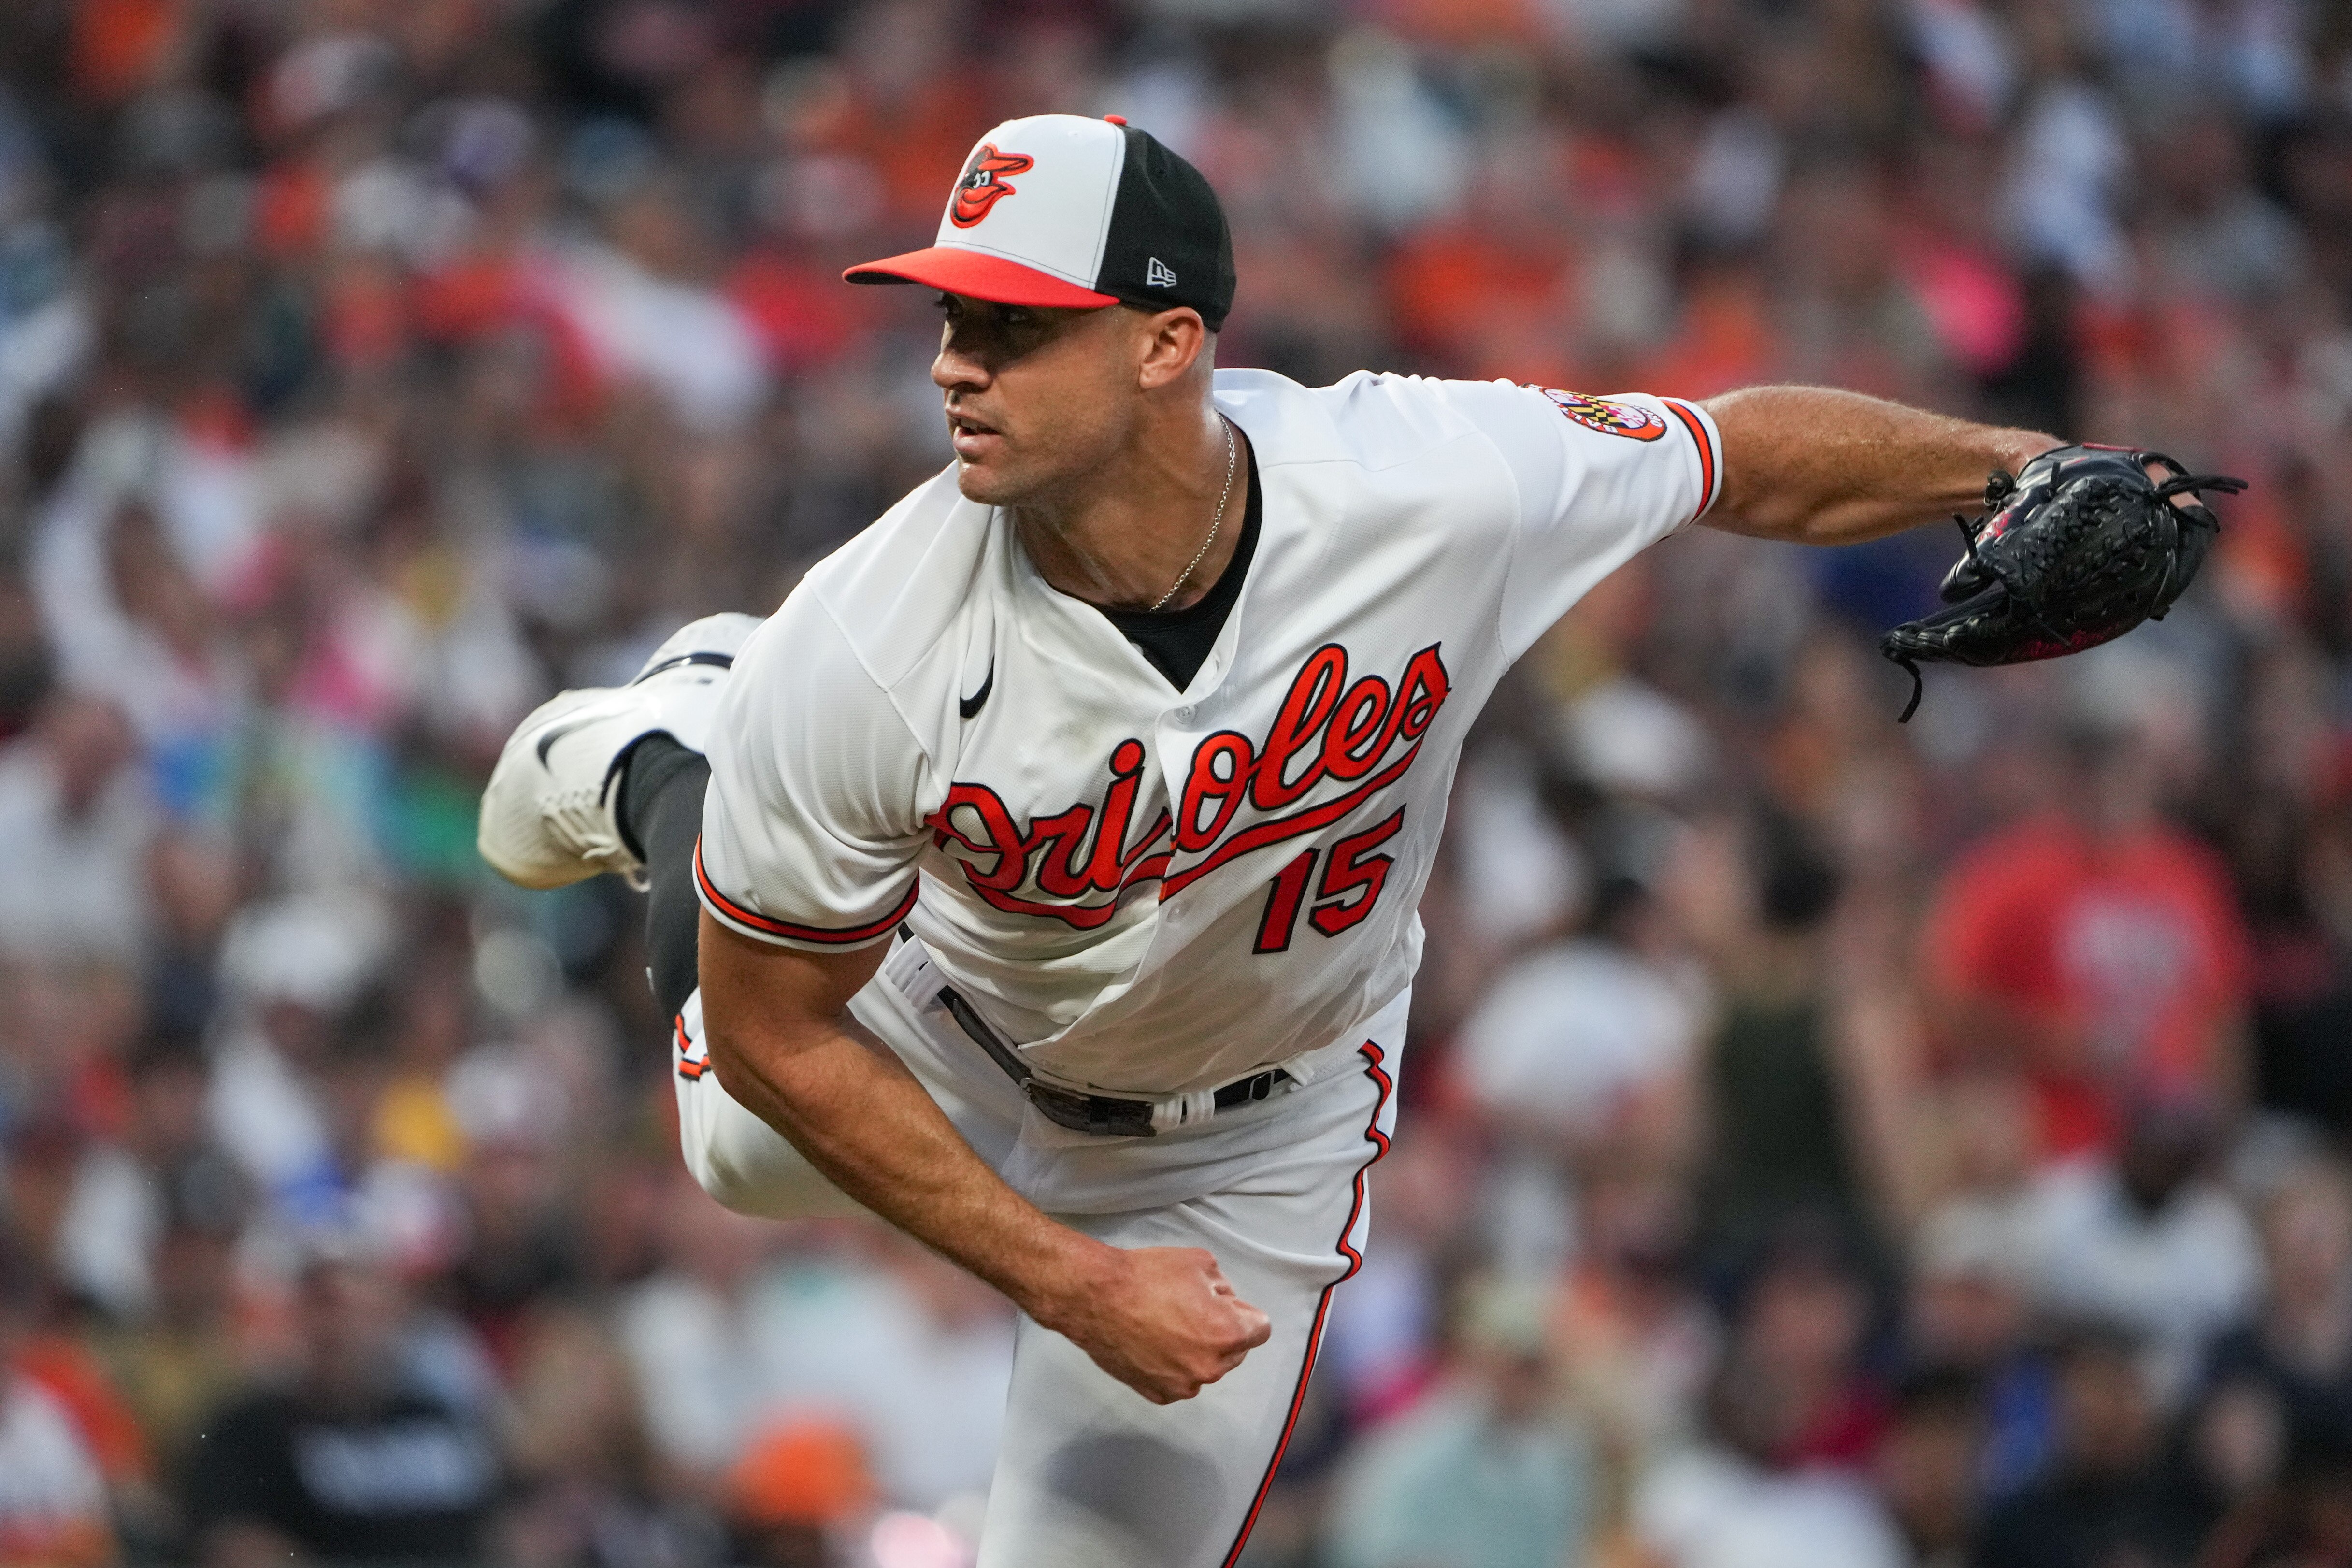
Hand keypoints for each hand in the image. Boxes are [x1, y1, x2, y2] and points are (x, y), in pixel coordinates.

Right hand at [1042, 1245, 1271, 1403]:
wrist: (1095, 1298)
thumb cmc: (1148, 1275)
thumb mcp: (1200, 1262)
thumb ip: (1223, 1285)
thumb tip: (1223, 1300)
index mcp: (1228, 1334)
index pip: (1260, 1329)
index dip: (1243, 1312)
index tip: (1222, 1303)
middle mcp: (1210, 1367)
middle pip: (1235, 1352)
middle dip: (1222, 1333)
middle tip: (1190, 1310)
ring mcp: (1182, 1386)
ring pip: (1206, 1368)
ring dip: (1197, 1352)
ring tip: (1166, 1327)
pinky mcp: (1157, 1394)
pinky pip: (1178, 1382)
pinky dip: (1172, 1367)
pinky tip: (1152, 1345)